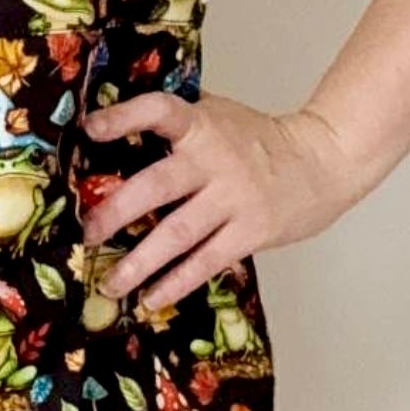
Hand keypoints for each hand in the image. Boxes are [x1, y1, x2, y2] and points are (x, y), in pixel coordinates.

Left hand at [77, 88, 363, 311]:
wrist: (323, 161)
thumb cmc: (257, 140)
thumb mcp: (218, 114)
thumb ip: (176, 119)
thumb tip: (108, 121)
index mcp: (202, 125)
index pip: (160, 111)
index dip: (124, 117)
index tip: (90, 128)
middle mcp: (215, 160)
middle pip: (158, 185)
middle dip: (116, 211)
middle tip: (86, 233)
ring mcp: (234, 198)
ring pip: (178, 233)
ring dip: (140, 261)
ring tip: (109, 283)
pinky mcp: (251, 231)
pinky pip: (206, 261)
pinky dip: (176, 283)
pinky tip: (149, 299)